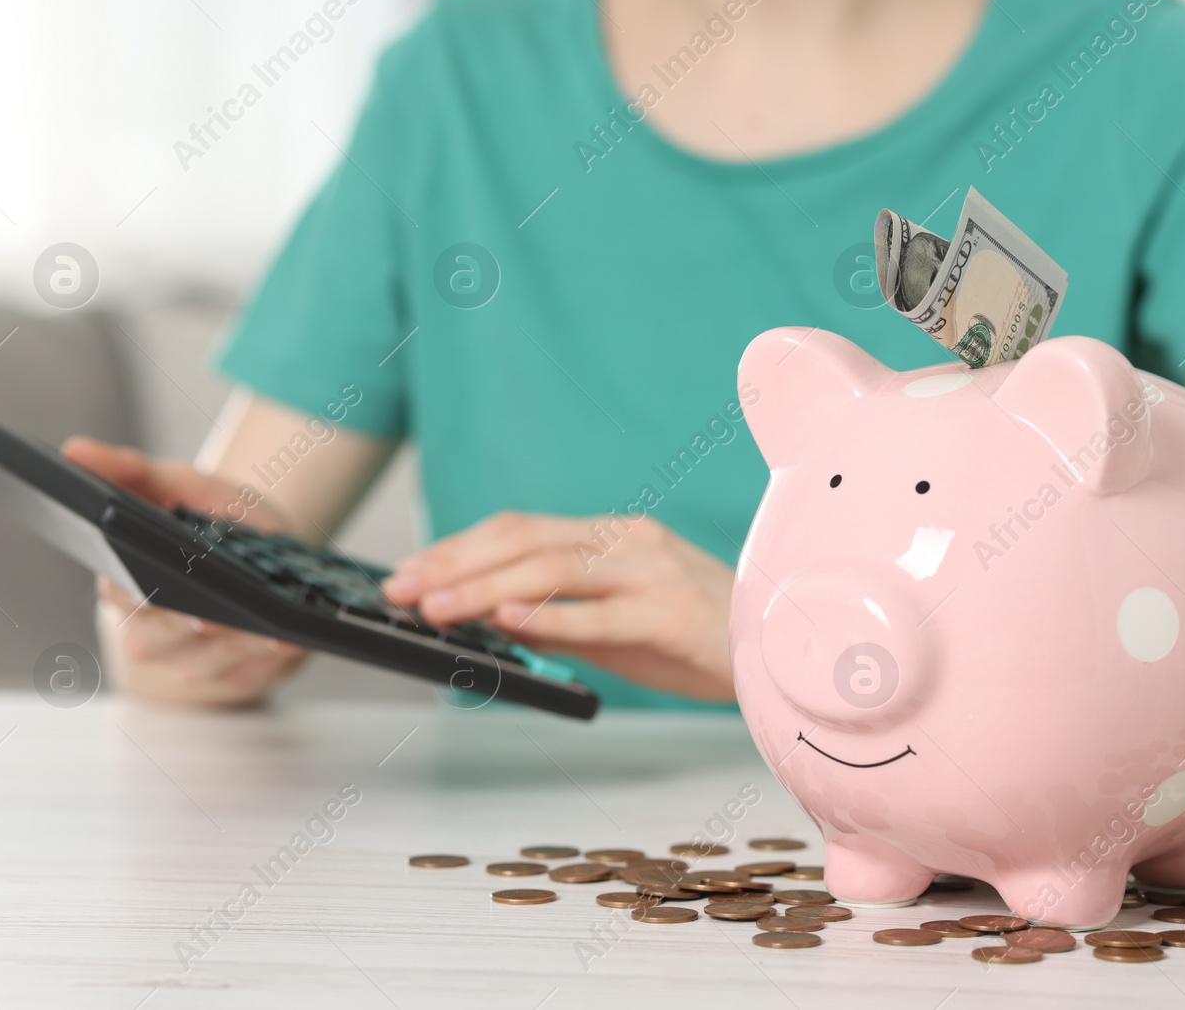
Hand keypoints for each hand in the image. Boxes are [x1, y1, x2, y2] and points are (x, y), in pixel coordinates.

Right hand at [62, 437, 309, 706]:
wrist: (260, 543)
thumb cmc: (208, 515)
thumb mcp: (173, 482)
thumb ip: (127, 469)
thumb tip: (74, 450)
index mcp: (122, 584)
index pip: (120, 595)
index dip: (142, 596)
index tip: (165, 590)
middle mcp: (148, 631)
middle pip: (162, 639)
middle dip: (194, 626)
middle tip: (220, 613)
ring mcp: (187, 660)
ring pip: (205, 663)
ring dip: (236, 647)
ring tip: (267, 628)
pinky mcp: (232, 676)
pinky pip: (245, 678)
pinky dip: (266, 664)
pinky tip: (286, 643)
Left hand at [381, 512, 735, 700]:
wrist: (785, 654)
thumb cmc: (701, 640)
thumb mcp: (619, 623)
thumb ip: (561, 617)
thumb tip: (490, 621)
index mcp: (615, 534)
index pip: (520, 529)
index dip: (457, 548)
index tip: (409, 572)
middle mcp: (630, 541)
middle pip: (524, 541)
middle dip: (453, 564)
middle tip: (400, 589)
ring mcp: (652, 573)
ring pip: (551, 570)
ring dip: (481, 589)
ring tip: (433, 608)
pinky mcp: (671, 613)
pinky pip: (597, 614)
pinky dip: (546, 615)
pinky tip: (503, 619)